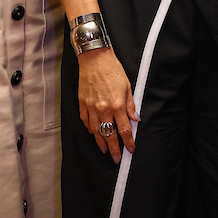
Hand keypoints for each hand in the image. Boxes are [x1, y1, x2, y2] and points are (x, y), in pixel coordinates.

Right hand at [78, 47, 138, 161]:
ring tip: (104, 150)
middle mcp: (103, 109)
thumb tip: (135, 119)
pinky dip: (90, 129)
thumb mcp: (127, 86)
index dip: (128, 142)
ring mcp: (91, 108)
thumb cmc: (113, 70)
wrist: (94, 59)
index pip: (124, 129)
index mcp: (117, 105)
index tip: (131, 150)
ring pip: (96, 131)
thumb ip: (130, 105)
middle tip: (116, 159)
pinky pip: (86, 121)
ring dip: (101, 142)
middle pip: (109, 134)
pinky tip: (93, 133)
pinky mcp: (82, 104)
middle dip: (114, 148)